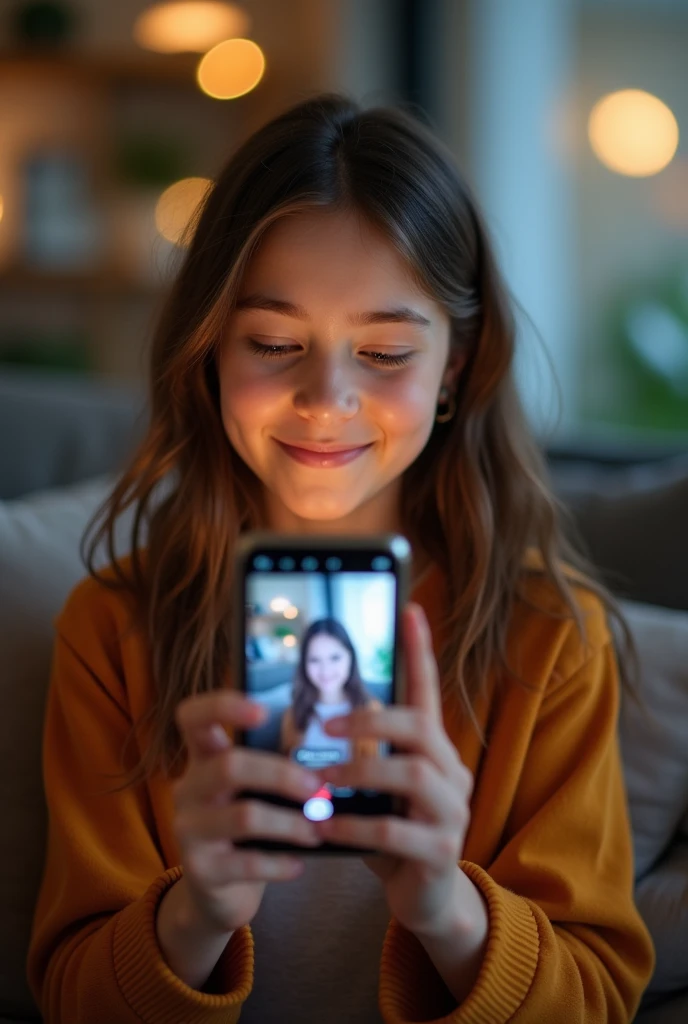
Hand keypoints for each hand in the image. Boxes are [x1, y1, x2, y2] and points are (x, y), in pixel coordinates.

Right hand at [172, 692, 321, 933]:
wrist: (217, 893)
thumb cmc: (244, 830)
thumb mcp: (249, 791)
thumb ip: (272, 771)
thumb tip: (329, 762)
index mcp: (202, 759)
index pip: (193, 717)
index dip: (222, 706)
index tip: (262, 710)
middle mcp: (188, 789)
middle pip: (230, 765)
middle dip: (281, 775)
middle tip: (317, 788)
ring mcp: (189, 830)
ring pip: (244, 816)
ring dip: (290, 823)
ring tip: (318, 830)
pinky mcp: (200, 870)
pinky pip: (248, 863)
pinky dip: (281, 863)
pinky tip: (299, 865)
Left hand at [315, 603, 473, 939]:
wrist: (425, 898)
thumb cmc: (392, 832)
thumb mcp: (377, 788)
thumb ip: (359, 756)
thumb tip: (309, 721)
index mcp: (433, 749)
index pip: (428, 691)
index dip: (419, 651)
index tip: (409, 609)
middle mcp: (451, 771)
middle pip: (419, 728)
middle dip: (370, 721)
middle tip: (324, 728)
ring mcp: (452, 812)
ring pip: (410, 776)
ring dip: (358, 774)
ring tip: (320, 781)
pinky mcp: (442, 852)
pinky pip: (395, 834)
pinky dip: (353, 827)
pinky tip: (323, 827)